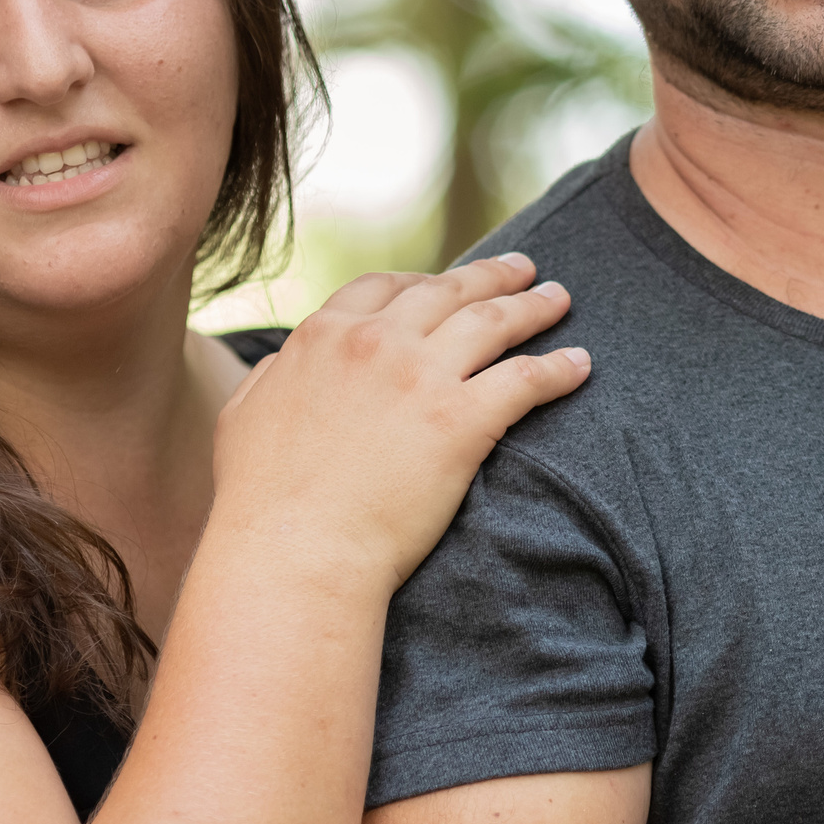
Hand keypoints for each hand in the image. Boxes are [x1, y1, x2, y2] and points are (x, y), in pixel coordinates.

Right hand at [211, 253, 588, 594]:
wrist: (294, 553)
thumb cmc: (260, 503)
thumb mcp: (242, 418)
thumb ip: (270, 377)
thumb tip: (283, 362)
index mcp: (323, 336)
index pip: (385, 287)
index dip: (423, 279)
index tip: (448, 280)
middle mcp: (376, 342)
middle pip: (450, 291)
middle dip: (493, 275)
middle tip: (525, 270)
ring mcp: (421, 376)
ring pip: (494, 322)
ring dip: (533, 306)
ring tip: (560, 299)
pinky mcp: (462, 420)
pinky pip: (526, 379)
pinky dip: (559, 367)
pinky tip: (580, 364)